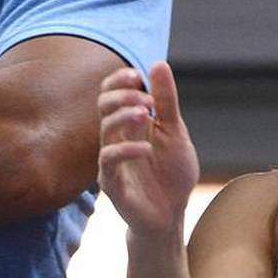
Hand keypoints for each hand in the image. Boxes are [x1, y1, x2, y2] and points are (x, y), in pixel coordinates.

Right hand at [98, 61, 199, 238]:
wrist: (172, 214)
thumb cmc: (171, 173)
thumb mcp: (174, 131)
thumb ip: (165, 101)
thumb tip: (158, 63)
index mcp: (129, 123)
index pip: (110, 93)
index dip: (118, 80)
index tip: (137, 75)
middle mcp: (116, 138)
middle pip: (103, 106)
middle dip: (120, 94)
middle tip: (145, 98)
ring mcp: (112, 161)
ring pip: (104, 130)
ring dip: (123, 116)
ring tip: (145, 113)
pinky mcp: (112, 184)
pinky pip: (109, 161)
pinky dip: (126, 150)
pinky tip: (146, 147)